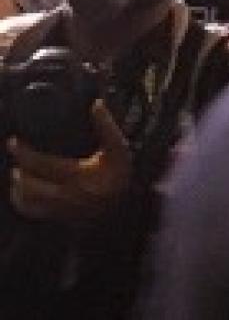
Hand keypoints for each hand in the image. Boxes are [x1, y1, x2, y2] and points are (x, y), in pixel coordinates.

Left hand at [8, 100, 131, 221]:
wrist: (124, 203)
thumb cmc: (120, 173)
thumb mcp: (118, 148)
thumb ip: (107, 126)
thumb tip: (96, 104)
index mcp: (78, 176)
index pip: (43, 165)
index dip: (24, 153)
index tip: (13, 142)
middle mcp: (66, 195)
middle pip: (29, 185)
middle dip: (19, 171)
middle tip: (18, 156)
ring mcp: (60, 209)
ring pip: (26, 201)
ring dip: (17, 186)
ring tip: (18, 172)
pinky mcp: (57, 216)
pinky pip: (29, 211)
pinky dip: (19, 200)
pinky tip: (20, 189)